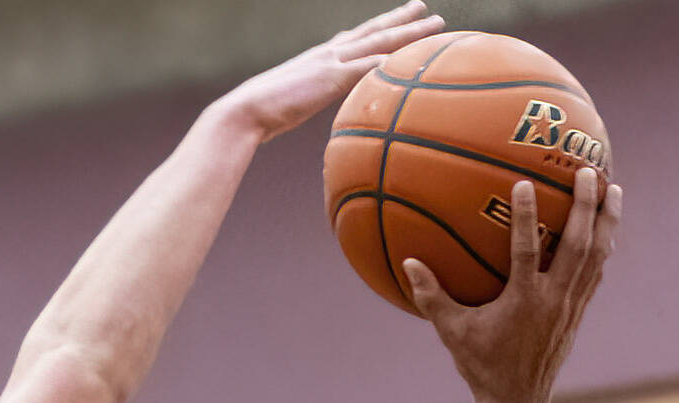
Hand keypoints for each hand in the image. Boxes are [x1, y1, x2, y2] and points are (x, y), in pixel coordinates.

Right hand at [218, 1, 443, 141]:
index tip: (395, 19)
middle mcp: (326, 54)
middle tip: (425, 7)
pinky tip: (411, 55)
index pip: (354, 39)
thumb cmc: (259, 116)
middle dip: (401, 19)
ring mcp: (329, 64)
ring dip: (409, 32)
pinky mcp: (329, 79)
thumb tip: (305, 115)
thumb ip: (303, 103)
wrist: (243, 113)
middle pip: (372, 31)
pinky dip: (390, 59)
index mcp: (316, 59)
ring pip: (378, 41)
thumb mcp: (288, 106)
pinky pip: (367, 66)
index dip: (377, 29)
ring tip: (436, 22)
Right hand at [403, 168, 623, 402]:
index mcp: (523, 300)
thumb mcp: (451, 332)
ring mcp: (570, 305)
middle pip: (577, 245)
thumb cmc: (481, 365)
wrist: (517, 400)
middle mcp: (553, 298)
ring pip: (597, 255)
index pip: (526, 250)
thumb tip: (409, 263)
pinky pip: (596, 272)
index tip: (524, 184)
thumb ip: (431, 297)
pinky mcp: (578, 312)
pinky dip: (603, 246)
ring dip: (607, 220)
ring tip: (612, 188)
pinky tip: (605, 229)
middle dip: (586, 206)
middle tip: (588, 172)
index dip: (526, 217)